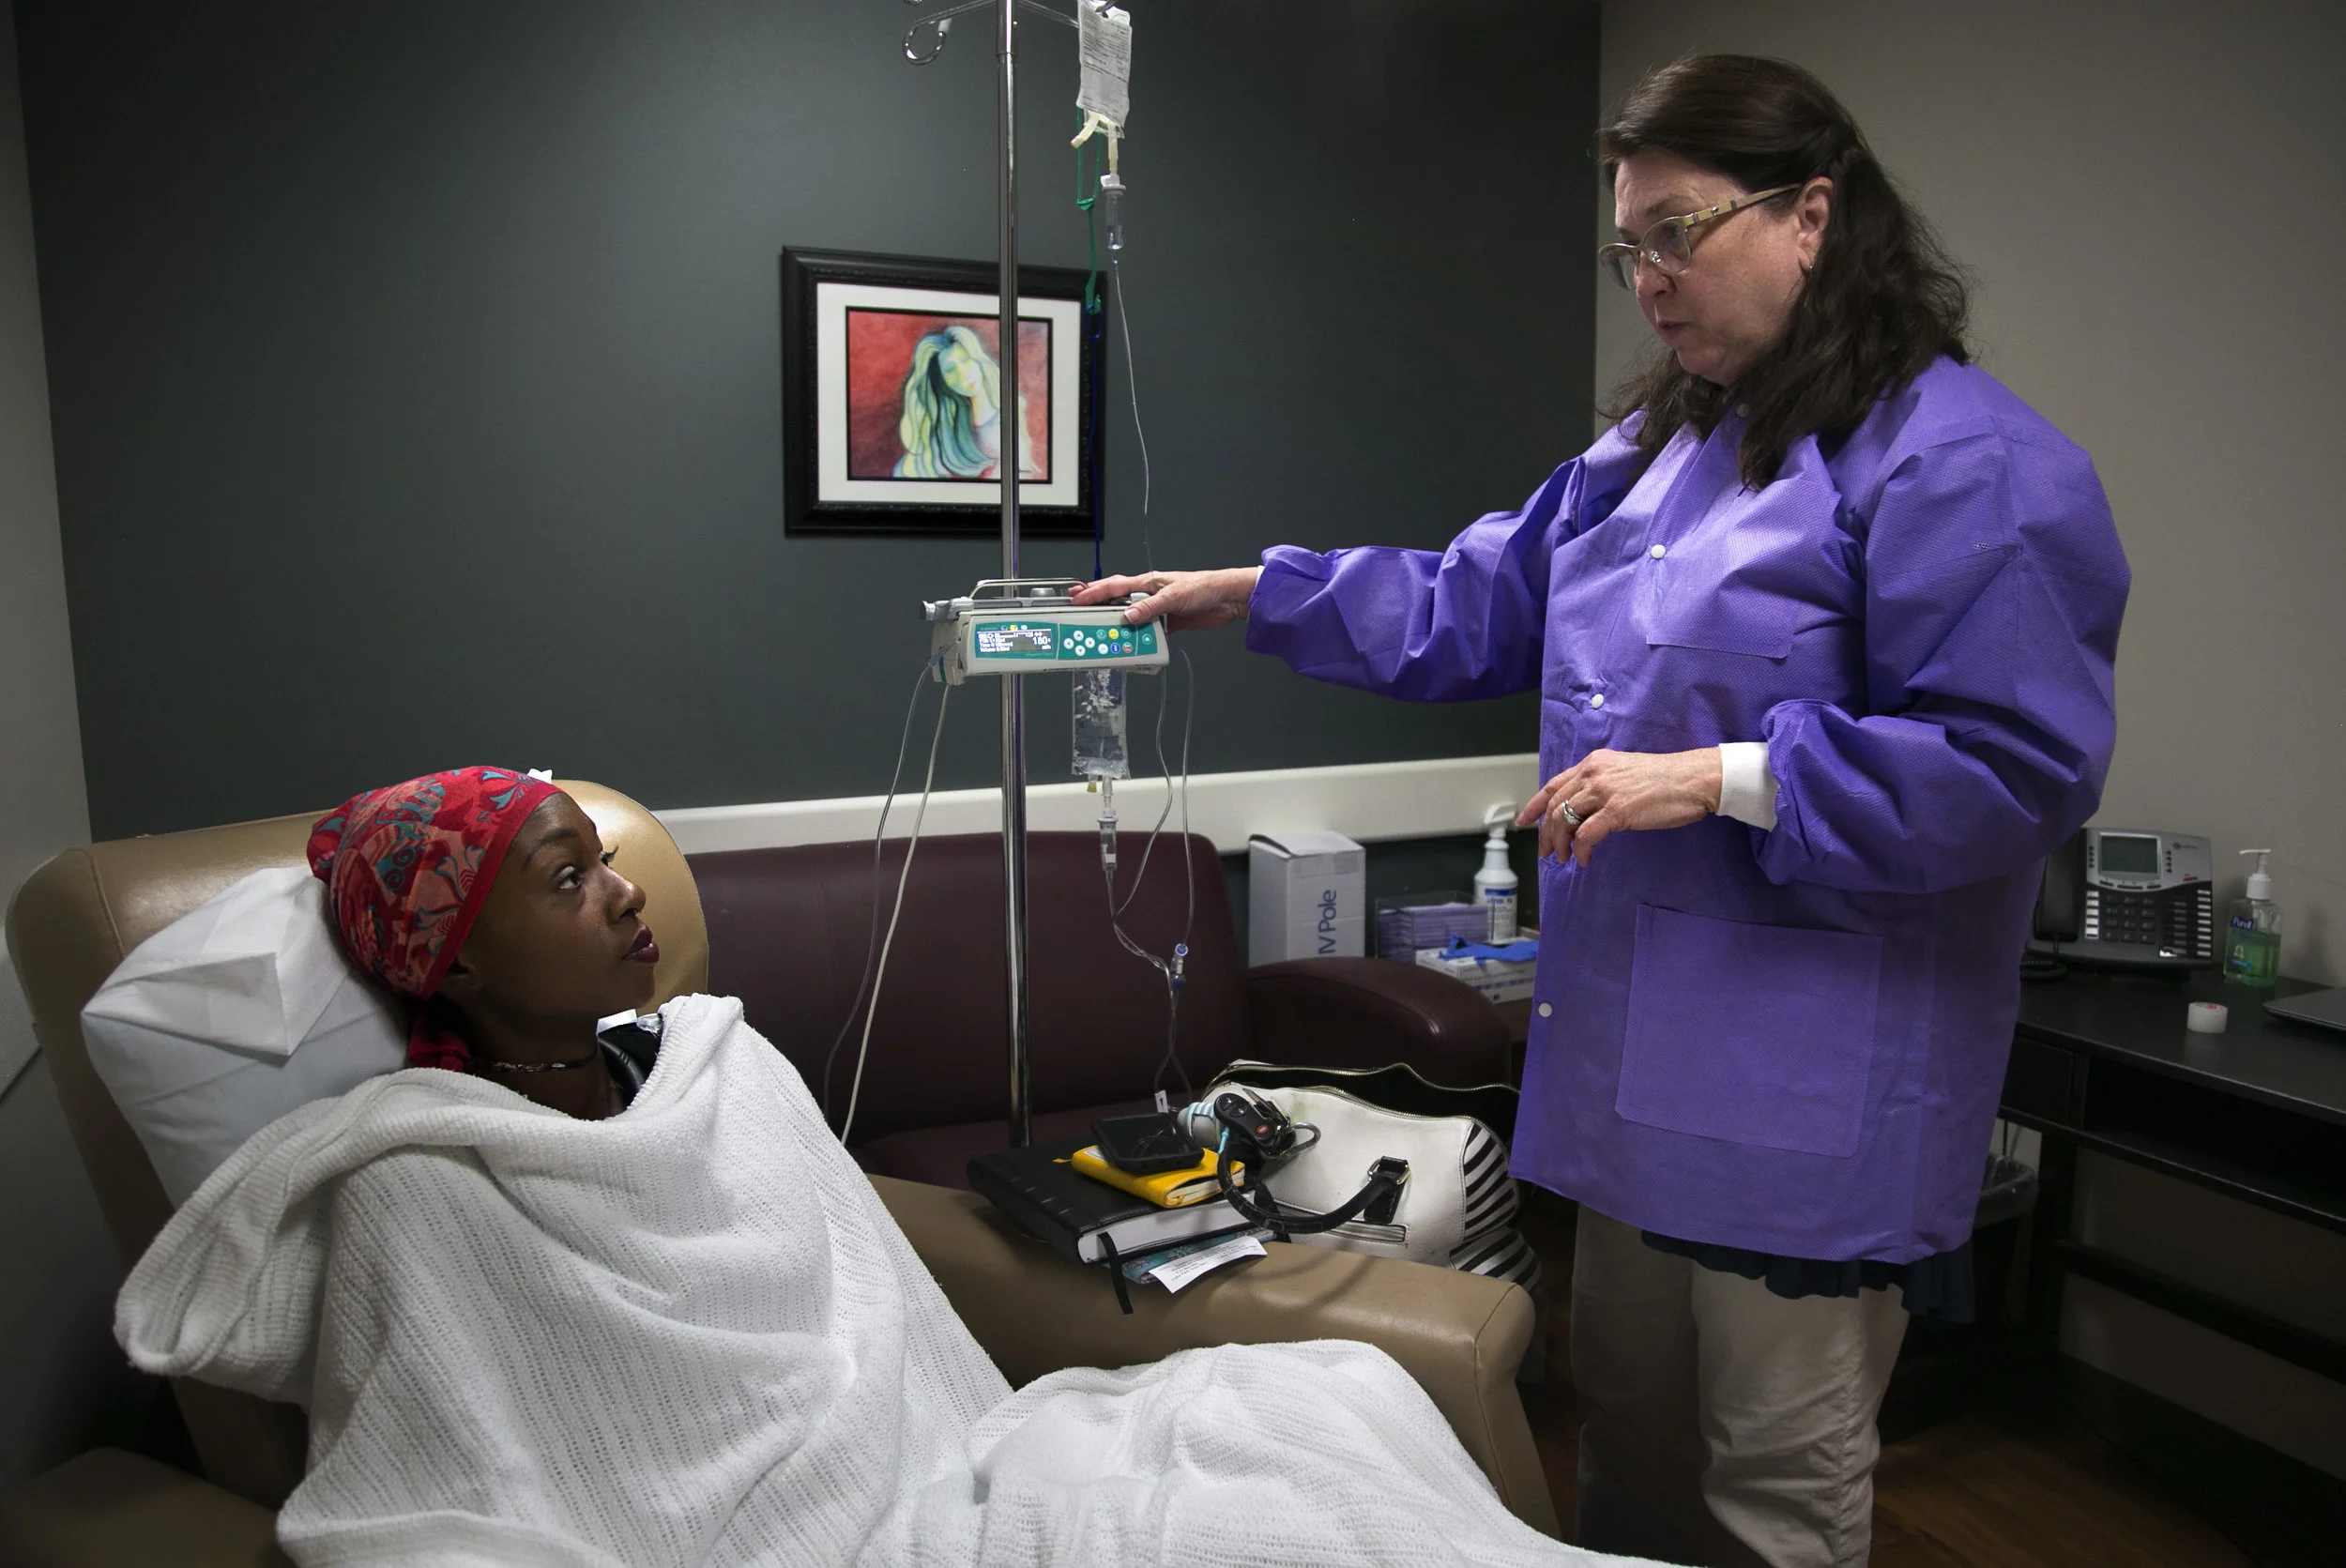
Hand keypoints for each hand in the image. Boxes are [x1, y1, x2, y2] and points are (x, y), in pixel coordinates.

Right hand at [1071, 567, 1260, 630]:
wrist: (1227, 599)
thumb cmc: (1204, 587)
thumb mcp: (1173, 597)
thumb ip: (1149, 607)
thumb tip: (1128, 617)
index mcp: (1147, 582)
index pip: (1113, 587)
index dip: (1093, 593)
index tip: (1076, 599)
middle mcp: (1149, 595)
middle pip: (1117, 602)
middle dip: (1098, 609)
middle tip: (1079, 616)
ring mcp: (1157, 609)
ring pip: (1131, 619)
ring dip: (1119, 628)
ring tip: (1102, 637)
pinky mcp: (1167, 623)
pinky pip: (1147, 632)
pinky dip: (1138, 639)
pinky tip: (1131, 645)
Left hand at [1517, 748, 1722, 866]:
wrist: (1694, 779)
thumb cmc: (1666, 780)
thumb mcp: (1624, 774)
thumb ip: (1602, 786)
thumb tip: (1586, 811)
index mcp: (1593, 763)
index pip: (1554, 785)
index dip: (1535, 806)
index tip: (1524, 821)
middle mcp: (1593, 773)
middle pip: (1555, 806)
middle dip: (1547, 834)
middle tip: (1548, 852)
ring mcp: (1604, 791)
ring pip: (1565, 821)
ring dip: (1561, 844)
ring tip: (1566, 858)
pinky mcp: (1617, 810)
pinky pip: (1586, 835)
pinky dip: (1581, 850)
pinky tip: (1585, 859)